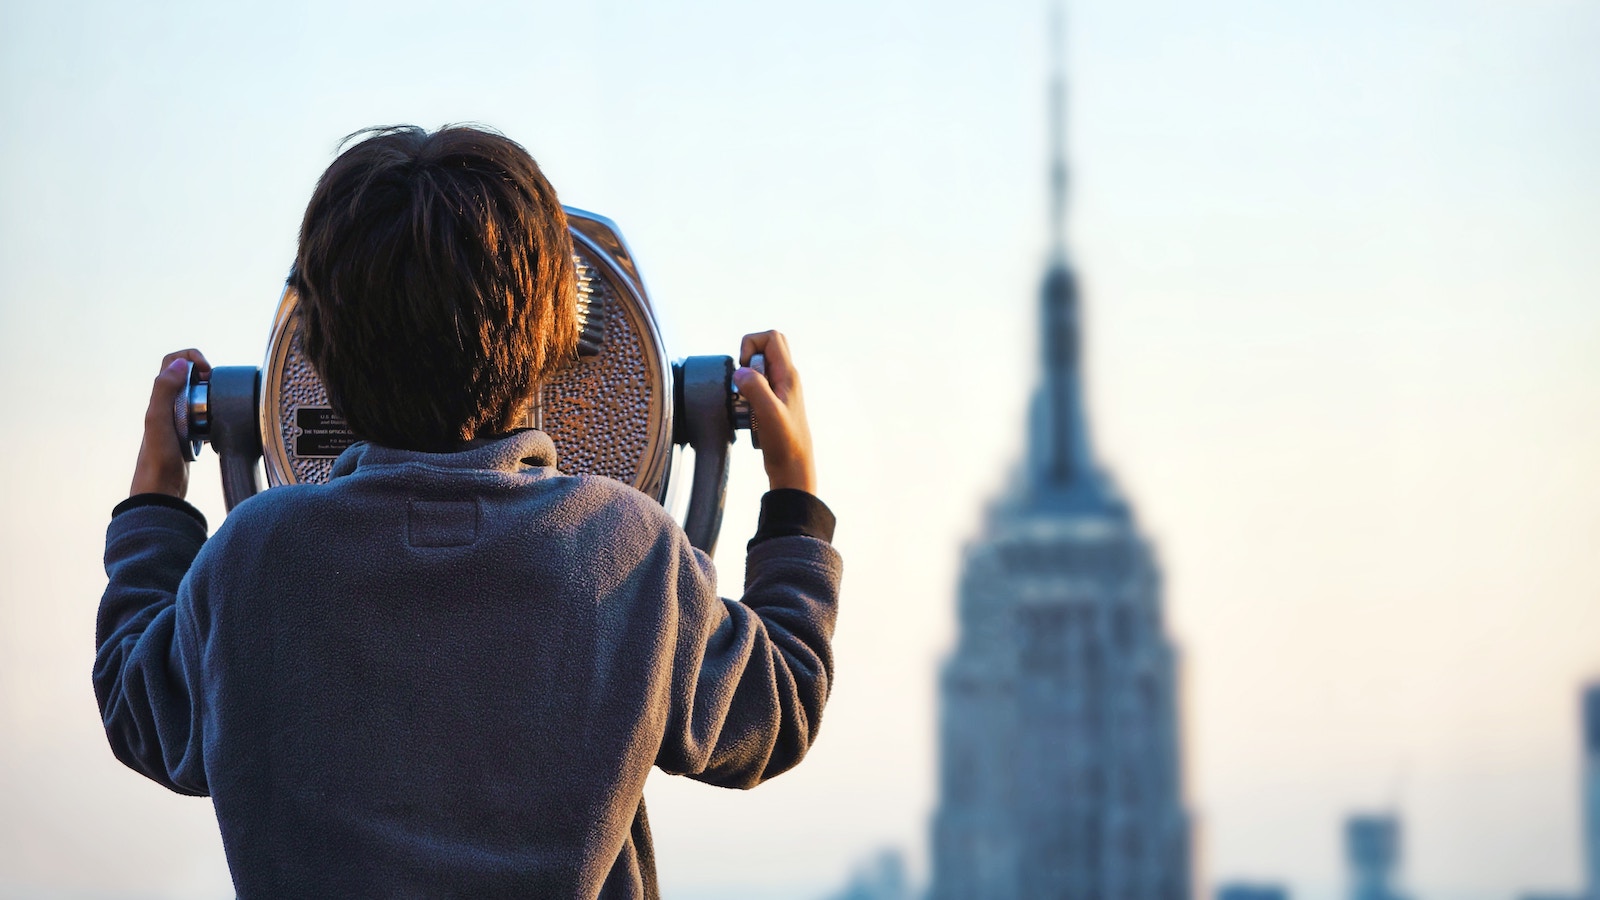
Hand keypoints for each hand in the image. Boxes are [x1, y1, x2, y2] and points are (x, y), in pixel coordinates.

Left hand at [130, 349, 210, 498]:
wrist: (160, 490)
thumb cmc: (158, 458)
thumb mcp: (158, 419)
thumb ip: (165, 389)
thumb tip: (181, 365)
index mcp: (159, 398)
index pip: (173, 361)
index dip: (192, 359)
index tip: (207, 373)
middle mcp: (167, 406)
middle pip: (188, 377)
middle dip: (206, 377)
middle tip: (216, 390)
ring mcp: (178, 421)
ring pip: (199, 397)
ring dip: (211, 398)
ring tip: (218, 410)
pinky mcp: (189, 436)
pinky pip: (204, 418)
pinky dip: (213, 418)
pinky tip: (215, 431)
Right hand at [732, 330, 816, 494]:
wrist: (793, 468)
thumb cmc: (784, 443)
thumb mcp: (768, 413)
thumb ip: (755, 388)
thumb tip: (740, 371)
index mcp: (788, 375)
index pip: (771, 337)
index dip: (751, 345)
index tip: (744, 368)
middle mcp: (786, 378)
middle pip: (767, 346)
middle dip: (747, 356)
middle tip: (743, 379)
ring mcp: (780, 390)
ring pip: (760, 367)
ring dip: (746, 378)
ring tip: (746, 401)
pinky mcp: (774, 403)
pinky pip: (757, 385)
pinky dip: (747, 393)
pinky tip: (747, 413)